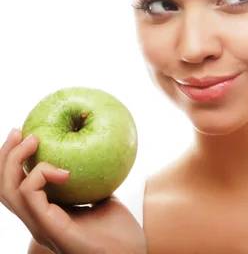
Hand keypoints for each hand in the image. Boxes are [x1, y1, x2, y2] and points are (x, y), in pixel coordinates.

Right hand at [0, 128, 145, 253]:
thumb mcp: (103, 199)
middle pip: (5, 188)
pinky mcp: (51, 230)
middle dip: (5, 156)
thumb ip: (91, 182)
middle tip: (20, 130)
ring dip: (15, 161)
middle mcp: (38, 221)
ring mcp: (41, 227)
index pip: (18, 187)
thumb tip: (94, 154)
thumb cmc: (121, 233)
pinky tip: (63, 171)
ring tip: (34, 139)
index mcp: (46, 214)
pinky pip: (32, 198)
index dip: (15, 162)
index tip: (27, 135)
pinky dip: (40, 176)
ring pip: (10, 192)